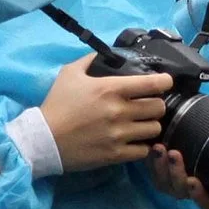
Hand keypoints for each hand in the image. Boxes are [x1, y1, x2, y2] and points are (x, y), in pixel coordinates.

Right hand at [42, 58, 171, 170]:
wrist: (43, 139)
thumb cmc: (57, 105)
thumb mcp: (70, 74)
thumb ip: (91, 60)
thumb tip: (108, 54)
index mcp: (110, 88)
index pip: (153, 84)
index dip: (165, 82)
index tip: (166, 82)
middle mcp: (119, 111)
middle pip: (159, 108)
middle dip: (157, 105)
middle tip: (149, 105)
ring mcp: (119, 135)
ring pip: (154, 129)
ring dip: (150, 125)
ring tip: (142, 124)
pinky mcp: (116, 155)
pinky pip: (144, 151)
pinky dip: (142, 146)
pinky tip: (135, 141)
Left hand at [147, 101, 208, 208]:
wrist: (195, 135)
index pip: (207, 203)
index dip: (200, 196)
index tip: (195, 181)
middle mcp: (191, 190)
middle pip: (181, 191)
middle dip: (177, 173)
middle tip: (175, 154)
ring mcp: (174, 183)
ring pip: (165, 183)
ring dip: (162, 166)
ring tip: (160, 148)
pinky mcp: (159, 173)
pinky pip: (153, 173)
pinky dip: (152, 161)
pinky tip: (153, 146)